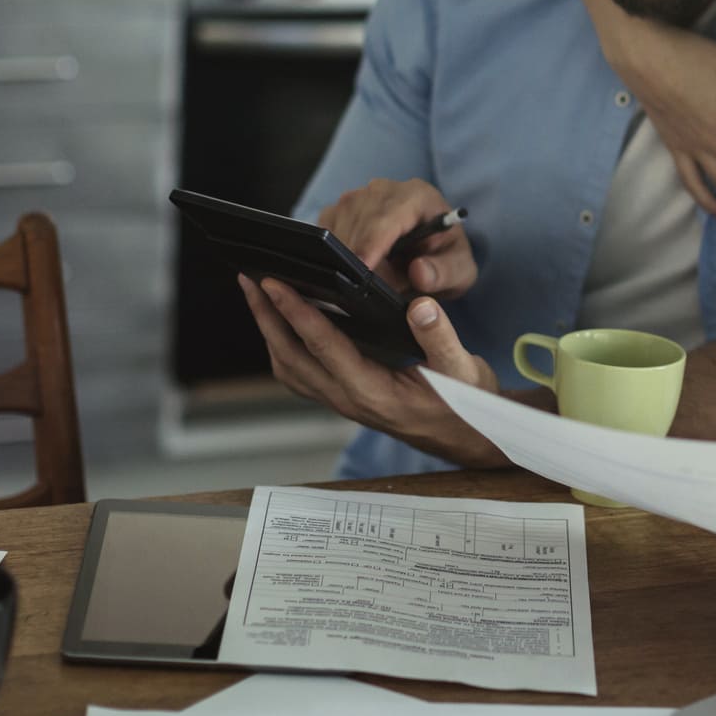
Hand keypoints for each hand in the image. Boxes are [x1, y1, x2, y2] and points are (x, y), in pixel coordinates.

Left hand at [239, 273, 505, 467]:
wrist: (465, 436)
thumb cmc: (464, 404)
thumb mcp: (463, 370)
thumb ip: (441, 338)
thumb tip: (420, 306)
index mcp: (374, 392)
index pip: (325, 347)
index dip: (297, 313)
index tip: (276, 284)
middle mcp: (349, 400)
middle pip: (292, 357)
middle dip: (267, 317)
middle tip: (250, 279)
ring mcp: (342, 402)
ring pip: (289, 368)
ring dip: (270, 331)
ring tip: (258, 294)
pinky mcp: (343, 397)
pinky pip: (300, 373)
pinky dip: (284, 345)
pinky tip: (283, 322)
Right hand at [316, 177, 476, 298]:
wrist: (431, 251)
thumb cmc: (444, 259)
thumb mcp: (459, 272)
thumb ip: (444, 273)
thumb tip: (419, 272)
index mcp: (417, 196)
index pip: (387, 217)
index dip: (372, 244)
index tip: (363, 270)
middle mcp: (384, 190)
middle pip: (357, 222)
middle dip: (361, 259)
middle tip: (372, 290)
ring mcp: (358, 196)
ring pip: (338, 227)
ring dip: (347, 258)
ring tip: (371, 279)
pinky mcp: (339, 209)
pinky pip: (324, 231)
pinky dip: (332, 253)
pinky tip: (351, 268)